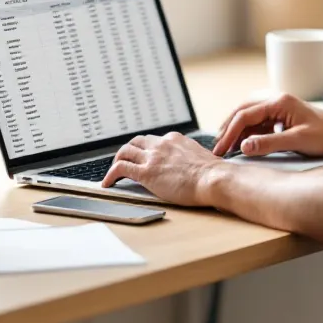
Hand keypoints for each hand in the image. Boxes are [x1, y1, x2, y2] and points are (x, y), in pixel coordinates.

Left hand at [102, 132, 221, 206]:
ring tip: (114, 172)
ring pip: (125, 151)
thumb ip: (191, 158)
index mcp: (175, 139)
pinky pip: (120, 168)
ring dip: (117, 160)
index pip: (154, 140)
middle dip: (128, 151)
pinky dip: (110, 175)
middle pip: (136, 142)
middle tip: (125, 161)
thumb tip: (193, 167)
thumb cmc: (213, 174)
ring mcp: (152, 157)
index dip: (146, 149)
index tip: (145, 157)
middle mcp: (161, 144)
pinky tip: (108, 183)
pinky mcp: (146, 172)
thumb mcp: (202, 158)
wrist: (214, 179)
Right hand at [212, 93, 322, 157]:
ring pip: (249, 117)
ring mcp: (279, 108)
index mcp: (279, 102)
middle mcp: (276, 101)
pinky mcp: (282, 117)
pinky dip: (248, 133)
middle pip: (243, 112)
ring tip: (226, 148)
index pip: (245, 116)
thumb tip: (243, 147)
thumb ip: (269, 144)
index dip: (229, 134)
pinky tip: (244, 145)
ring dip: (236, 131)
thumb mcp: (297, 142)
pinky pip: (259, 123)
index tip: (220, 151)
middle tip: (217, 149)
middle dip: (228, 129)